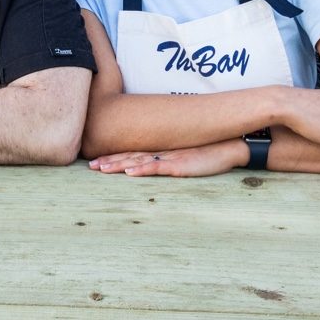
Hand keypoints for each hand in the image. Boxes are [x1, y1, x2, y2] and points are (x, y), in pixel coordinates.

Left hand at [90, 140, 248, 177]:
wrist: (228, 147)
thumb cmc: (206, 152)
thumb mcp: (183, 157)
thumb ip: (167, 159)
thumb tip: (149, 165)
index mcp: (160, 150)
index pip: (132, 153)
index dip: (113, 157)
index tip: (95, 162)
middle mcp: (161, 152)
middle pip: (130, 156)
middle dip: (109, 161)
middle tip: (91, 167)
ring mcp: (169, 157)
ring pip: (139, 161)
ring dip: (119, 165)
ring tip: (102, 169)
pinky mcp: (180, 165)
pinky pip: (158, 167)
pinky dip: (143, 170)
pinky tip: (130, 172)